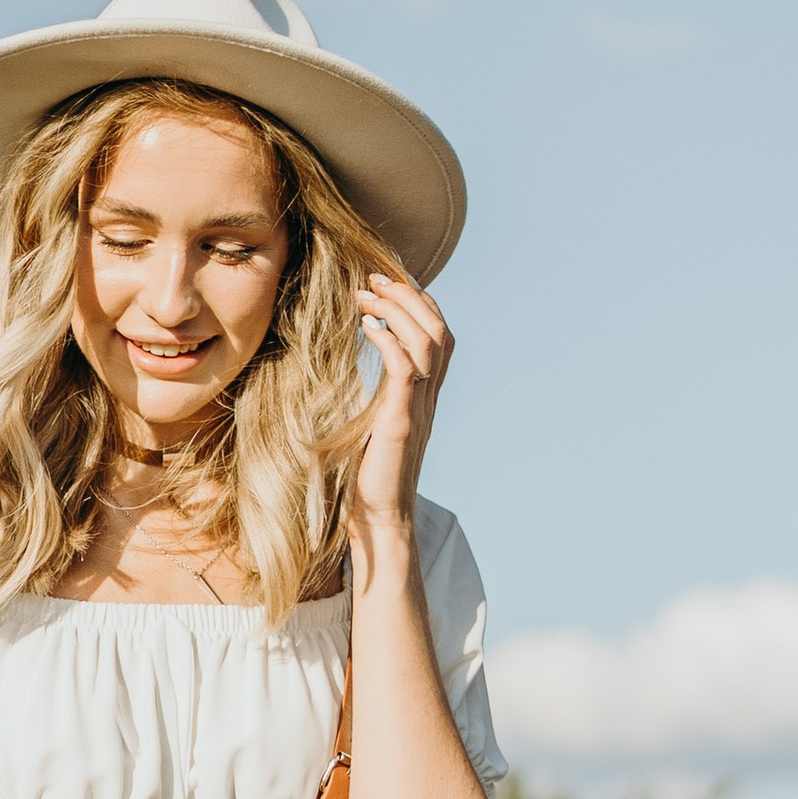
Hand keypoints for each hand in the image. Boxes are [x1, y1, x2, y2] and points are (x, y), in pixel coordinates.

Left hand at [353, 271, 453, 540]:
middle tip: (371, 278)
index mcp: (425, 396)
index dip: (418, 300)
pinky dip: (389, 340)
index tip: (384, 283)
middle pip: (438, 328)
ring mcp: (418, 409)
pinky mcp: (400, 423)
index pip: (438, 333)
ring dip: (397, 309)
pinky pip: (406, 369)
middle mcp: (429, 398)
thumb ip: (380, 396)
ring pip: (428, 341)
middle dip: (407, 294)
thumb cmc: (371, 477)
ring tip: (366, 294)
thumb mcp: (377, 425)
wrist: (380, 520)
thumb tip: (359, 374)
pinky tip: (368, 326)